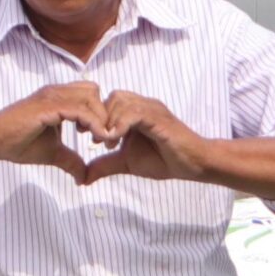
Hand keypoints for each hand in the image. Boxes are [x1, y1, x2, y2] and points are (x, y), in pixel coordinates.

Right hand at [0, 82, 107, 181]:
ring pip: (92, 97)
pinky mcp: (49, 106)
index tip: (100, 138)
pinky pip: (82, 110)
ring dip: (101, 118)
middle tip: (102, 139)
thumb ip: (70, 161)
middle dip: (104, 114)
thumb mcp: (51, 153)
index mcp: (57, 99)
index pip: (89, 96)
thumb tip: (84, 178)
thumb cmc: (16, 143)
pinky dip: (94, 124)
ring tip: (99, 139)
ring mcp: (53, 96)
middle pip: (95, 92)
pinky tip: (95, 139)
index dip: (99, 114)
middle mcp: (56, 92)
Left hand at [83, 91, 210, 183]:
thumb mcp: (125, 163)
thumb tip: (82, 178)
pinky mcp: (159, 118)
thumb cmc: (162, 160)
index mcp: (133, 112)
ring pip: (120, 101)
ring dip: (108, 121)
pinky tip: (116, 141)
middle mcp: (142, 106)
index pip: (106, 101)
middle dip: (98, 117)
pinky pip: (134, 112)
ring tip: (108, 143)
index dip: (93, 116)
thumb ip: (104, 165)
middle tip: (95, 139)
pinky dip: (120, 125)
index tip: (85, 134)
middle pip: (111, 97)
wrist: (192, 164)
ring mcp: (152, 109)